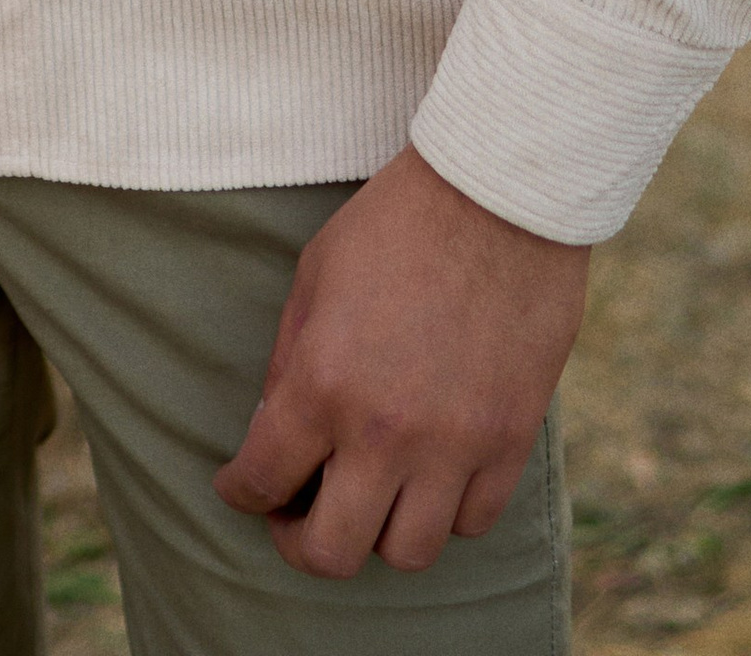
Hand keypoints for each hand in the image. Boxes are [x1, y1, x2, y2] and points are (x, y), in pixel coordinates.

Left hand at [214, 144, 589, 576]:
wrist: (497, 196)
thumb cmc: (394, 225)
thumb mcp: (314, 278)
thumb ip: (291, 364)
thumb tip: (275, 432)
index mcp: (322, 382)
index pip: (263, 481)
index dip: (241, 492)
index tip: (241, 488)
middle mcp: (386, 431)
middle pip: (333, 552)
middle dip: (300, 541)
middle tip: (297, 513)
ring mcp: (455, 446)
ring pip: (407, 553)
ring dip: (377, 531)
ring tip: (367, 495)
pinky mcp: (510, 443)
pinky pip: (471, 523)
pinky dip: (443, 512)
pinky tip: (427, 476)